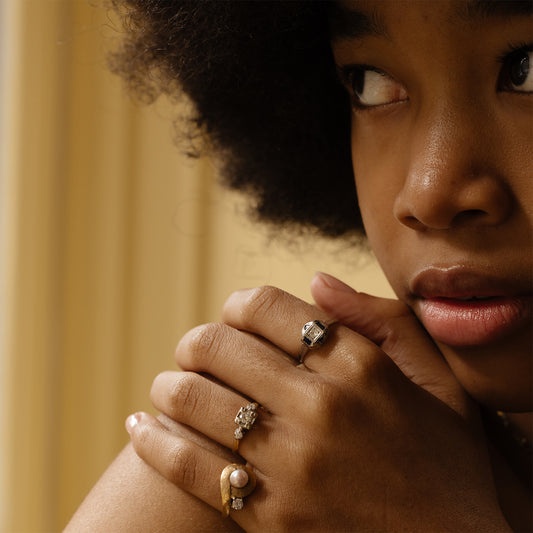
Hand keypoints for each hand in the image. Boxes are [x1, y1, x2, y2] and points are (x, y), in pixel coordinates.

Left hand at [126, 275, 509, 531]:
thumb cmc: (442, 456)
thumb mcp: (435, 376)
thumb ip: (379, 318)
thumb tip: (316, 280)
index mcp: (357, 364)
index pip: (262, 306)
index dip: (235, 305)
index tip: (231, 317)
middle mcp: (319, 406)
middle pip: (217, 346)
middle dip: (195, 342)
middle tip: (194, 352)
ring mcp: (291, 464)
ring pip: (193, 399)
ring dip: (170, 385)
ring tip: (169, 386)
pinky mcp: (269, 516)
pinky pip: (187, 465)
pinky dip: (153, 439)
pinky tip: (140, 426)